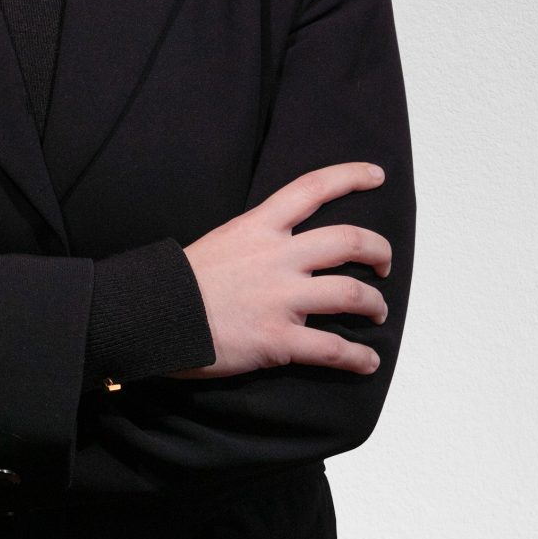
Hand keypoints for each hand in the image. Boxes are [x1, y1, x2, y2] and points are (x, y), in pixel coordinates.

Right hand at [168, 161, 393, 379]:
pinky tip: (367, 363)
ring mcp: (280, 299)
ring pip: (351, 294)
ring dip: (374, 304)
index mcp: (260, 227)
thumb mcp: (223, 241)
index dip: (350, 176)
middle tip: (384, 264)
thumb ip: (258, 240)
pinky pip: (332, 349)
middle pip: (348, 241)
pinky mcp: (277, 339)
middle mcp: (277, 257)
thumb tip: (285, 249)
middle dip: (378, 251)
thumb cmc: (182, 282)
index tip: (377, 175)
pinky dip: (358, 358)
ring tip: (377, 312)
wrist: (154, 316)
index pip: (312, 188)